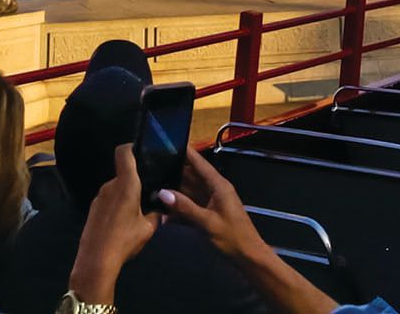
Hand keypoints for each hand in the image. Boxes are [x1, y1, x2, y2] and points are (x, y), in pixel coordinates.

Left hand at [68, 144, 160, 303]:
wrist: (96, 259)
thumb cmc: (124, 239)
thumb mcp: (148, 229)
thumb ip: (156, 215)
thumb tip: (162, 210)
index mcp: (126, 184)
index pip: (124, 152)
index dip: (132, 147)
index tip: (142, 152)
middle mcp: (110, 185)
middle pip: (123, 174)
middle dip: (135, 182)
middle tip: (148, 194)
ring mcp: (99, 197)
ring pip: (116, 189)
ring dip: (125, 196)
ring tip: (137, 213)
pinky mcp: (93, 209)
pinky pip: (108, 201)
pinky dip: (116, 206)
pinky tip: (122, 223)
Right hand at [157, 148, 265, 267]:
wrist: (248, 258)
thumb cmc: (232, 237)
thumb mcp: (207, 222)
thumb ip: (185, 207)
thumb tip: (162, 192)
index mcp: (218, 185)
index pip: (199, 162)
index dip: (185, 151)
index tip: (166, 141)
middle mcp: (214, 190)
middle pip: (191, 176)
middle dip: (173, 171)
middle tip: (150, 166)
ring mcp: (211, 203)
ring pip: (189, 191)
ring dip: (174, 191)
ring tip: (151, 185)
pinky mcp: (208, 215)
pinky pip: (190, 207)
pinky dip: (179, 208)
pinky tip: (162, 211)